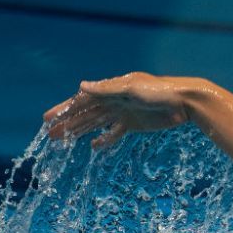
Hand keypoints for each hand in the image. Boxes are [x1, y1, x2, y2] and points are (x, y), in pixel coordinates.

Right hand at [42, 72, 193, 148]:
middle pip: (85, 113)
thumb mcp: (132, 89)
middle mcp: (113, 100)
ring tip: (63, 140)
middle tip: (49, 134)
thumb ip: (107, 89)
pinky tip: (94, 146)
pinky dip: (105, 139)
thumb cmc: (159, 91)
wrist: (184, 102)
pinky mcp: (134, 124)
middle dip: (67, 122)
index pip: (82, 100)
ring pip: (96, 123)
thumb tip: (81, 86)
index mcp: (110, 89)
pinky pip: (114, 132)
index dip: (64, 109)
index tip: (48, 119)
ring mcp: (123, 112)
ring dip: (80, 131)